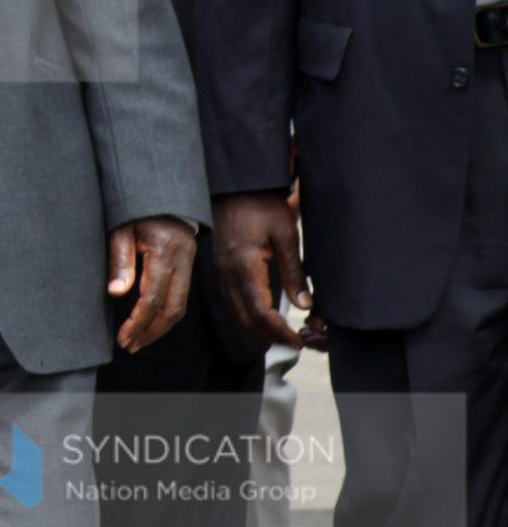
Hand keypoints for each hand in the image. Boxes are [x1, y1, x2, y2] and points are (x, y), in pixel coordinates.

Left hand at [106, 215, 196, 352]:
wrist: (165, 195)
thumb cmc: (138, 210)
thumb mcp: (122, 228)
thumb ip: (120, 259)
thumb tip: (116, 292)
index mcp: (163, 252)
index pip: (153, 298)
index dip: (138, 322)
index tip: (123, 338)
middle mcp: (181, 263)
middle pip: (172, 310)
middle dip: (150, 332)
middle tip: (130, 346)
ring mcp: (188, 266)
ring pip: (180, 308)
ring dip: (159, 329)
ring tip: (138, 341)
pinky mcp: (187, 269)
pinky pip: (181, 299)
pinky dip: (167, 317)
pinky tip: (151, 325)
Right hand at [211, 188, 312, 349]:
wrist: (236, 185)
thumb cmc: (261, 204)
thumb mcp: (286, 235)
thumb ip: (294, 272)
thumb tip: (305, 304)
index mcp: (245, 265)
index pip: (261, 312)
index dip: (280, 331)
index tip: (298, 339)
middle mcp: (228, 272)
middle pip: (245, 318)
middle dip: (269, 335)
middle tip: (293, 342)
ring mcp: (221, 270)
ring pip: (235, 312)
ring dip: (256, 328)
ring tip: (280, 333)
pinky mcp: (221, 266)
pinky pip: (230, 299)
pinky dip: (246, 314)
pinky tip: (261, 315)